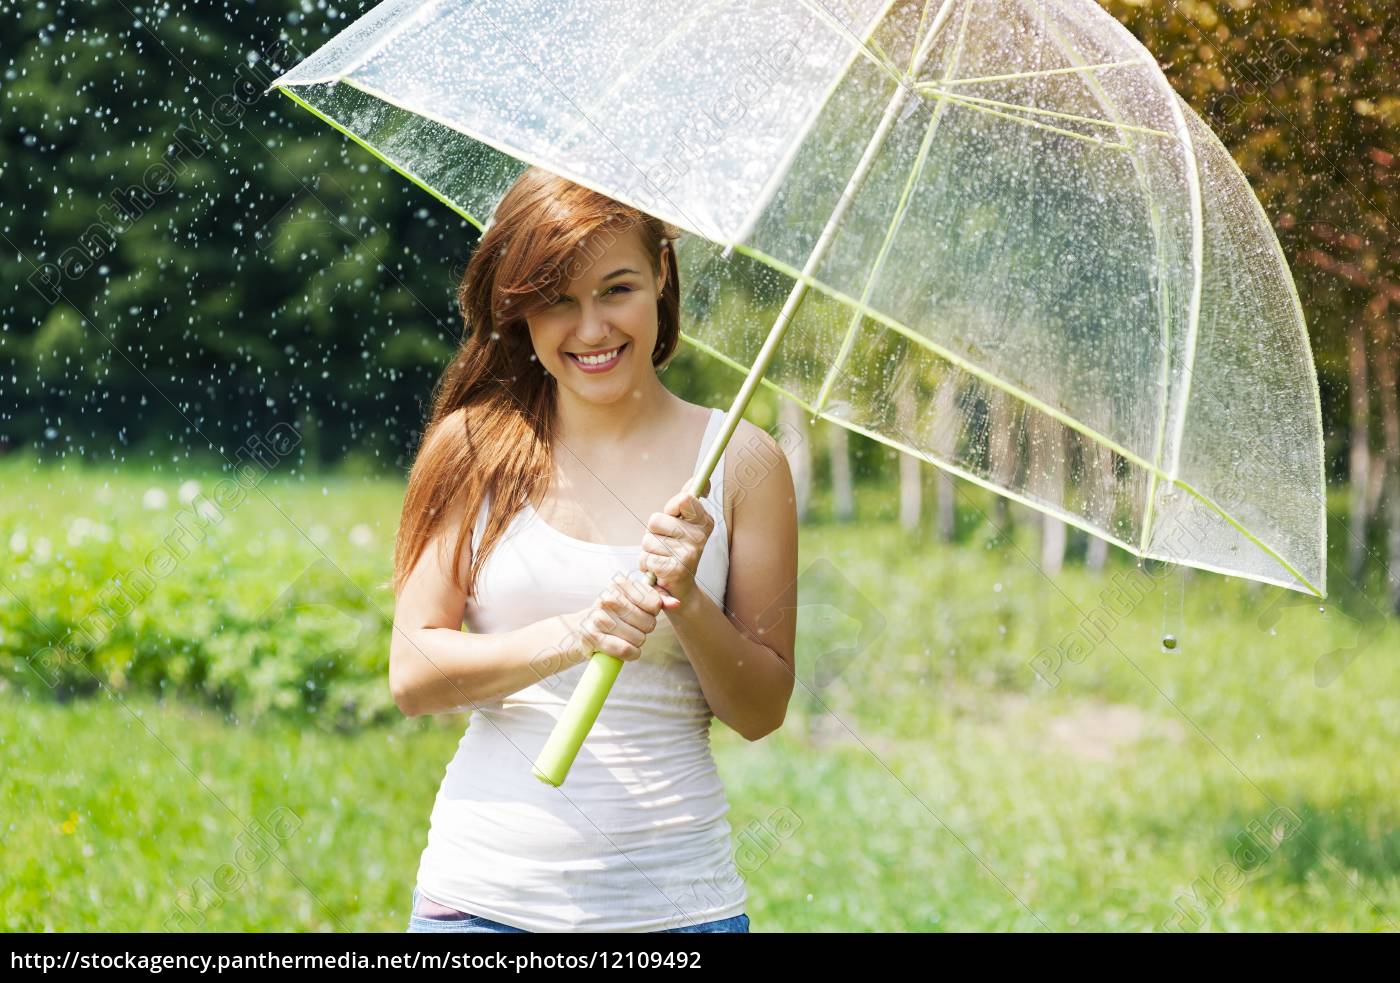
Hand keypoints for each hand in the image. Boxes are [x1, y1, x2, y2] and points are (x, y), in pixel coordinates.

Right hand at [569, 571, 670, 663]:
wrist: (582, 628)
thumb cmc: (615, 614)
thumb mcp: (635, 600)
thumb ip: (658, 598)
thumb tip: (676, 603)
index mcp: (620, 584)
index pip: (654, 603)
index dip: (652, 613)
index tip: (642, 612)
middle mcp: (607, 598)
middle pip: (648, 623)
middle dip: (645, 629)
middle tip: (632, 627)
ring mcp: (598, 618)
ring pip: (638, 638)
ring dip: (637, 642)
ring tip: (625, 636)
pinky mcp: (593, 637)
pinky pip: (626, 650)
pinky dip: (631, 654)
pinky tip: (625, 649)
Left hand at [639, 488, 713, 611]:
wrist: (680, 590)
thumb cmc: (677, 552)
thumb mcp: (684, 525)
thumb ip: (688, 501)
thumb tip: (699, 479)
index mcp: (704, 522)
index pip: (683, 499)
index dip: (671, 509)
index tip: (675, 518)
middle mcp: (700, 537)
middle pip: (656, 520)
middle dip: (653, 533)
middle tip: (666, 545)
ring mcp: (689, 553)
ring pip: (648, 539)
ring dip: (648, 551)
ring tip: (662, 558)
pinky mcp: (676, 569)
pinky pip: (647, 557)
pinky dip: (647, 565)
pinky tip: (659, 570)